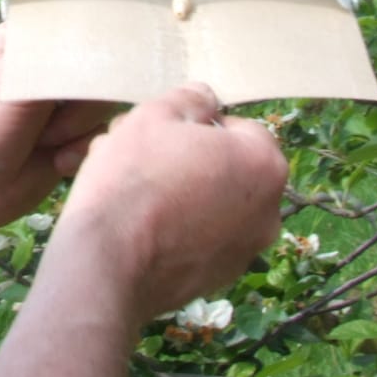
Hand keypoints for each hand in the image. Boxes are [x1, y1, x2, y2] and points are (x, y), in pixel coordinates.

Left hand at [0, 24, 114, 239]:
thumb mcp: (16, 81)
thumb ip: (60, 58)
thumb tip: (103, 40)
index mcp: (23, 41)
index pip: (70, 22)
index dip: (84, 42)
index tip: (81, 66)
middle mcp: (44, 67)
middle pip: (94, 65)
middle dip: (77, 99)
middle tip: (46, 120)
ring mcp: (58, 103)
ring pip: (101, 101)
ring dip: (76, 127)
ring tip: (45, 144)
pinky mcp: (70, 136)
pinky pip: (99, 132)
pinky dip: (80, 149)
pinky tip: (56, 162)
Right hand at [53, 84, 286, 324]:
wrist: (107, 263)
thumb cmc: (133, 180)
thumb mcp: (154, 117)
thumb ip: (189, 99)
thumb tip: (205, 98)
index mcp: (263, 164)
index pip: (241, 128)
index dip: (201, 126)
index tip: (165, 134)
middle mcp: (268, 210)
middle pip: (231, 168)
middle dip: (195, 160)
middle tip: (147, 161)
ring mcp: (246, 250)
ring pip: (216, 204)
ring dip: (187, 194)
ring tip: (138, 194)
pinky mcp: (220, 278)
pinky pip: (204, 239)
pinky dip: (182, 231)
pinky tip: (144, 228)